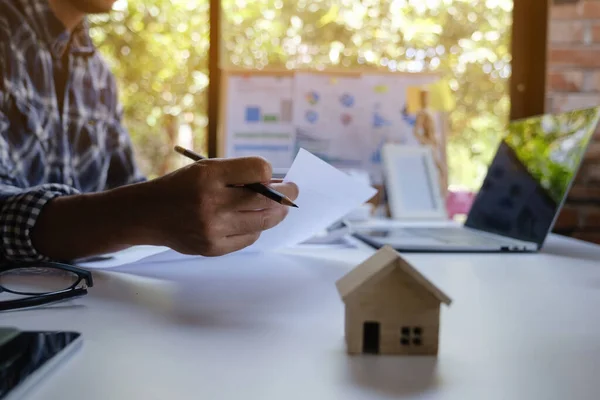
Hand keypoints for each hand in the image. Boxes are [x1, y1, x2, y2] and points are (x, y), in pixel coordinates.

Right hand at [143, 156, 298, 255]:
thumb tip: (278, 183)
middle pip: (266, 200)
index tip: (272, 176)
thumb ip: (240, 175)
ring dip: (275, 214)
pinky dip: (254, 230)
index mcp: (209, 175)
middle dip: (286, 195)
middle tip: (293, 191)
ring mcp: (212, 228)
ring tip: (278, 209)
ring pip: (262, 222)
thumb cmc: (183, 187)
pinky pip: (249, 239)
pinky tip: (249, 222)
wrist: (148, 214)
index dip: (269, 172)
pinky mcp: (213, 248)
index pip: (259, 170)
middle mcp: (211, 202)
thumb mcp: (206, 170)